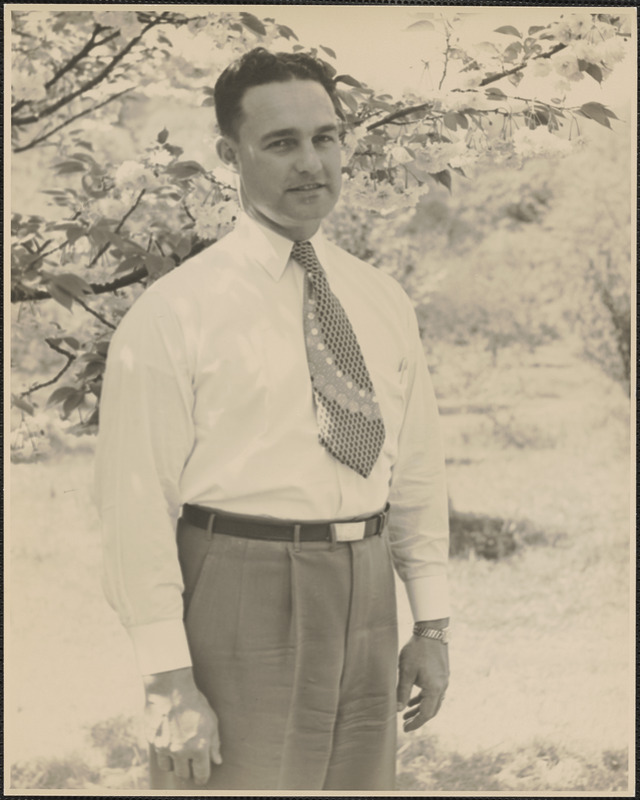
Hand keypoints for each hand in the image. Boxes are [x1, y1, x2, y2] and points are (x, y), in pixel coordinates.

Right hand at [143, 667, 221, 785]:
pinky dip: (163, 752)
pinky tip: (168, 740)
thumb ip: (214, 744)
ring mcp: (165, 748)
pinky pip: (158, 755)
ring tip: (178, 753)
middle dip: (187, 771)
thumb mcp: (211, 721)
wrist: (171, 690)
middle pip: (183, 775)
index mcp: (199, 748)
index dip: (202, 777)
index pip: (201, 774)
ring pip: (168, 768)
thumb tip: (217, 761)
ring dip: (173, 764)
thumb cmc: (194, 703)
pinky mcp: (153, 742)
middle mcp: (181, 752)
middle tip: (189, 764)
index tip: (201, 776)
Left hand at [396, 635, 448, 731]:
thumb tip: (397, 709)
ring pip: (433, 701)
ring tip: (406, 712)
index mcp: (434, 689)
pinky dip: (424, 698)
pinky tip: (414, 698)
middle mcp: (442, 687)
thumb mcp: (406, 671)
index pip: (426, 714)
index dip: (415, 723)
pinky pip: (434, 692)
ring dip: (421, 708)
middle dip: (418, 718)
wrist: (431, 631)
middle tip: (405, 723)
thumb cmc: (417, 651)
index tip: (405, 729)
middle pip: (431, 710)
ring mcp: (444, 681)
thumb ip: (402, 692)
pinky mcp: (442, 674)